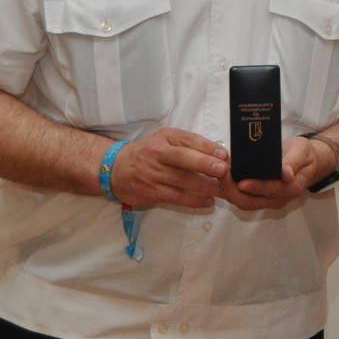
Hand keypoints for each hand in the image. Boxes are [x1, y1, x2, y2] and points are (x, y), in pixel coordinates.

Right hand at [110, 127, 227, 208]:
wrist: (114, 169)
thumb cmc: (147, 153)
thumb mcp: (164, 140)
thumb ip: (188, 145)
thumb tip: (218, 154)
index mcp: (165, 137)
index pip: (188, 139)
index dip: (207, 147)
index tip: (224, 154)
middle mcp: (158, 153)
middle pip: (183, 158)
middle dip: (205, 164)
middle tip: (223, 170)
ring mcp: (153, 173)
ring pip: (181, 180)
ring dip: (204, 186)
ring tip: (221, 189)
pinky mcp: (151, 191)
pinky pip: (175, 197)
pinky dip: (193, 200)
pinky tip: (207, 201)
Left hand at [218, 135, 331, 210]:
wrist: (307, 163)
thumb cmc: (303, 155)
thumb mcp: (302, 152)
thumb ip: (293, 162)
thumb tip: (286, 174)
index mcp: (291, 187)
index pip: (270, 190)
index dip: (255, 187)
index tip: (241, 181)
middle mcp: (278, 199)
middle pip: (250, 202)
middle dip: (233, 191)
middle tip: (221, 174)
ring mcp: (268, 201)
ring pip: (243, 203)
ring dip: (229, 191)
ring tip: (220, 174)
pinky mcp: (261, 199)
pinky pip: (242, 198)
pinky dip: (231, 190)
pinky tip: (224, 177)